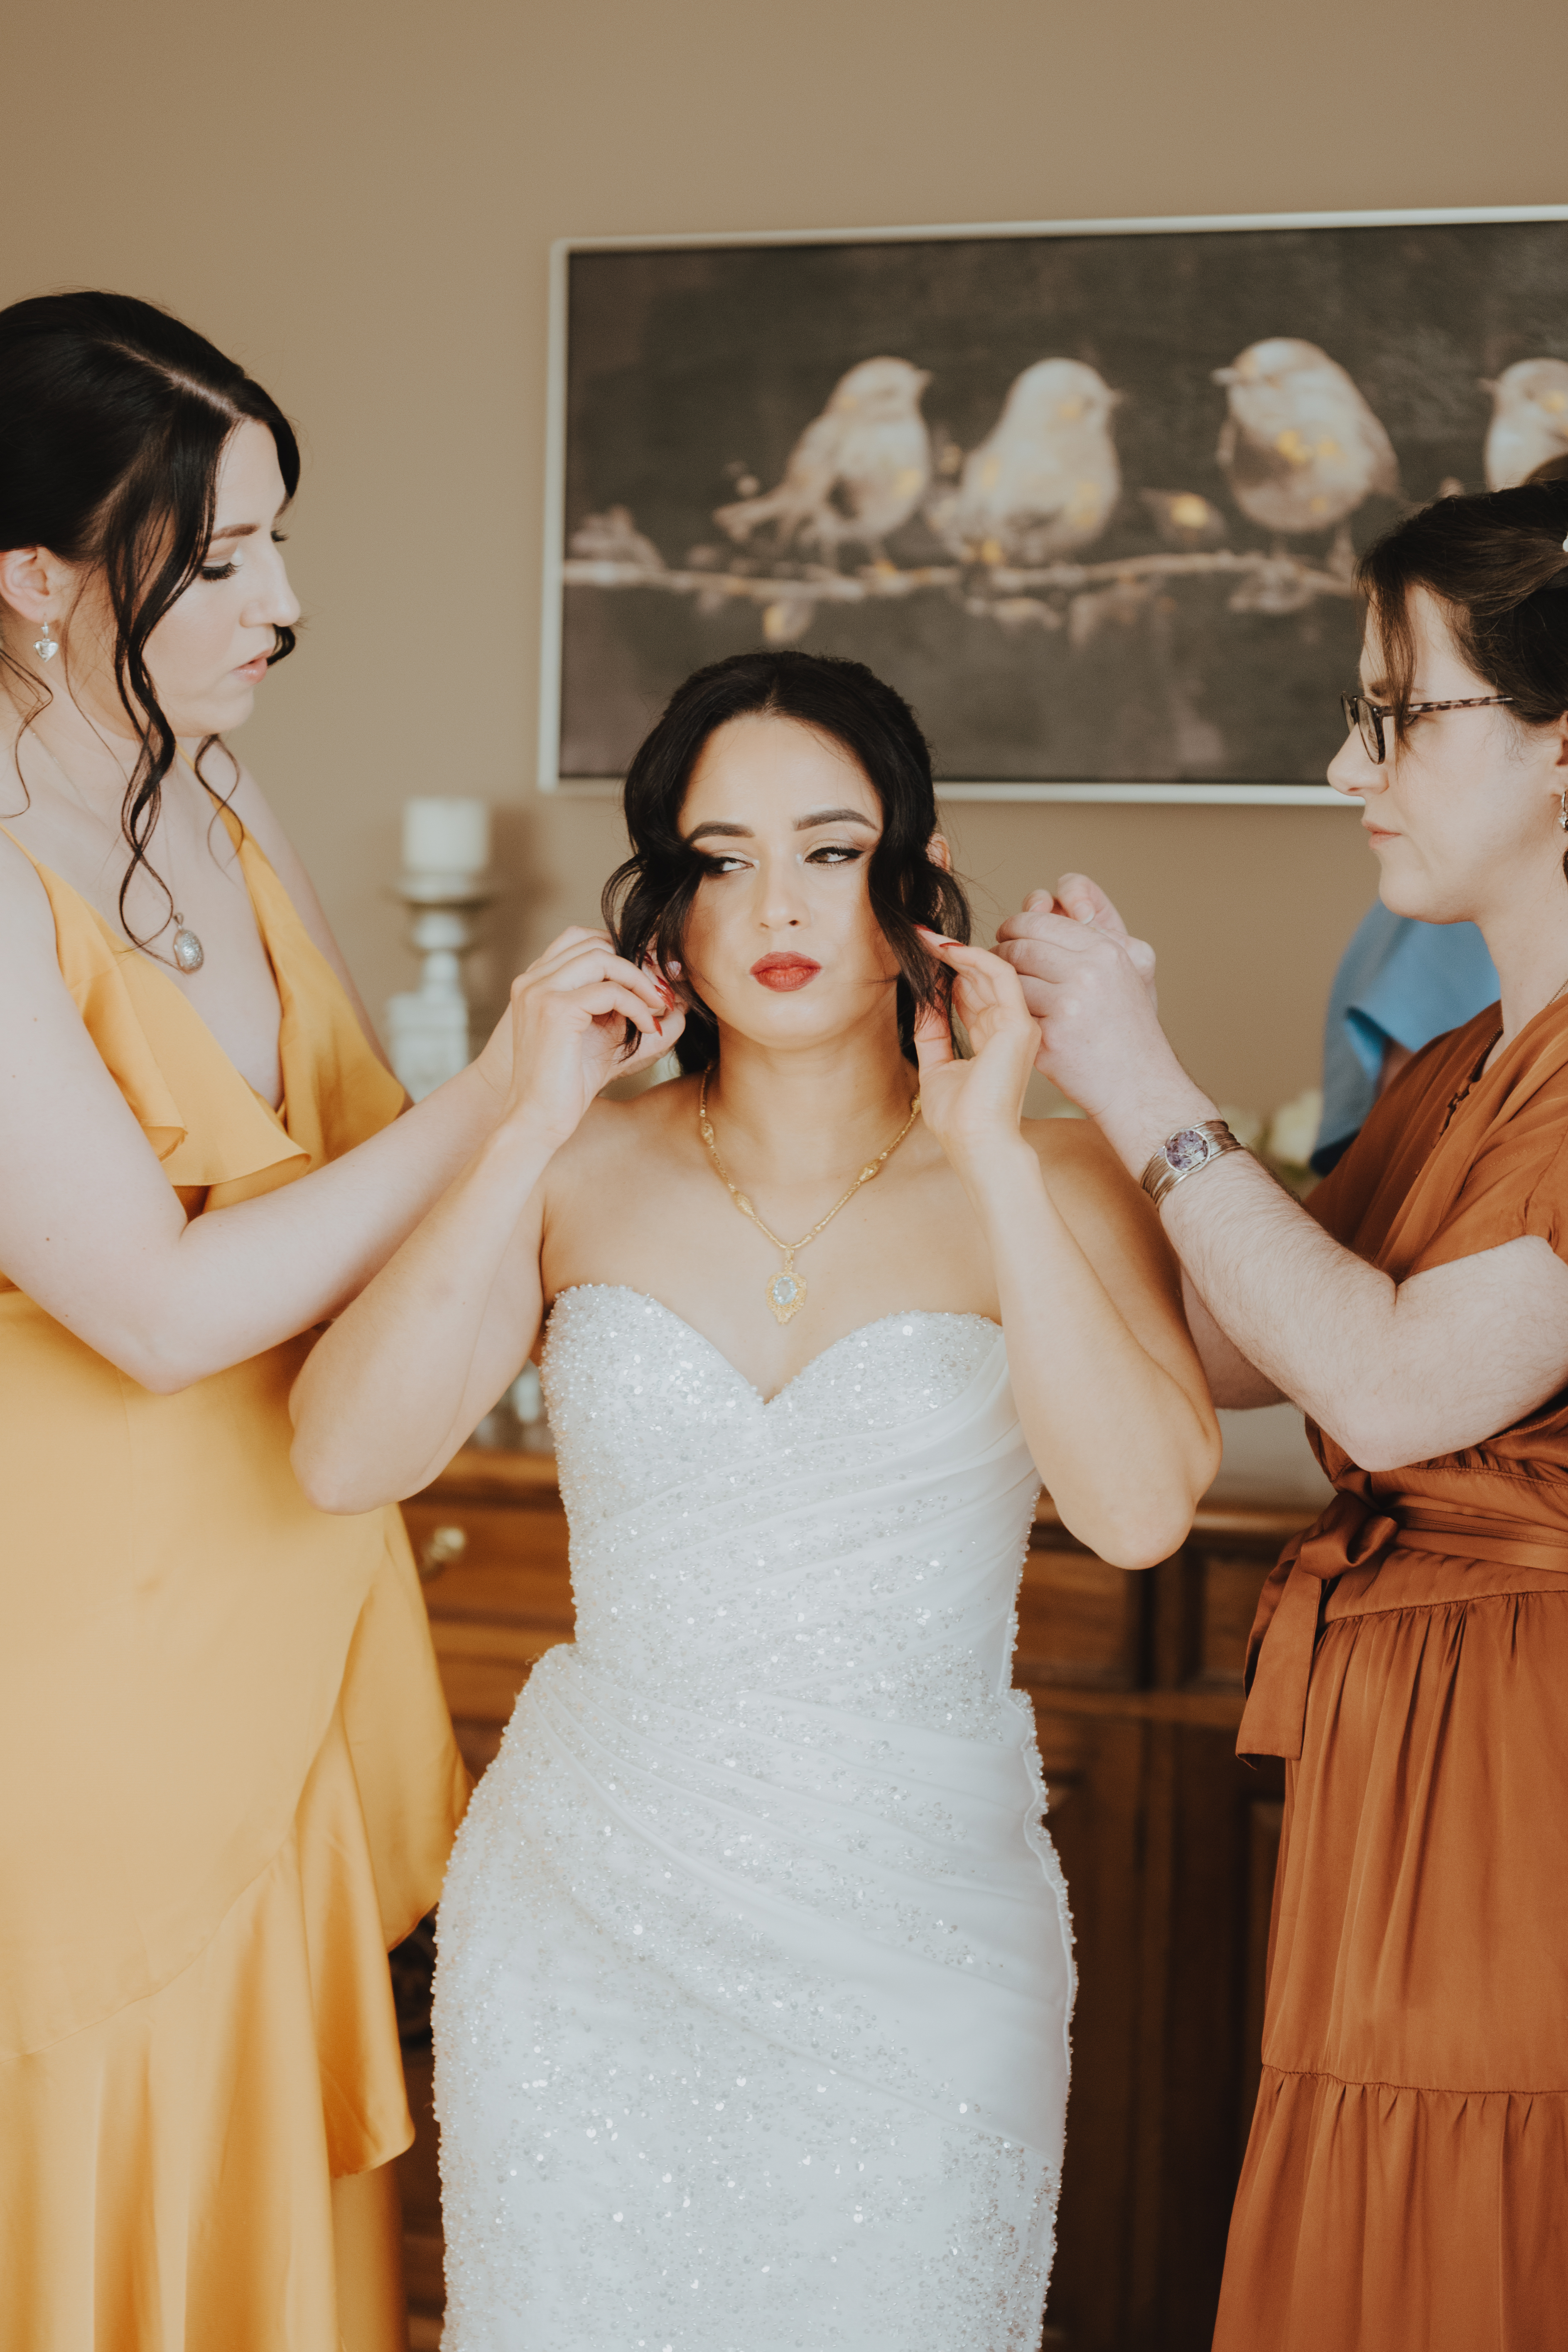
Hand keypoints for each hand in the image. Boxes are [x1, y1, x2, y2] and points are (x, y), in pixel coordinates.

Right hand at [500, 928, 682, 1148]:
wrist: (537, 1120)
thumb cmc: (567, 1084)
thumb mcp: (605, 1036)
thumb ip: (631, 1009)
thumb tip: (676, 993)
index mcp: (537, 982)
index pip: (582, 939)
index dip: (624, 950)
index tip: (654, 977)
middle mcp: (533, 980)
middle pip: (596, 942)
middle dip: (638, 963)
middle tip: (663, 991)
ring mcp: (540, 991)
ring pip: (603, 958)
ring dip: (640, 981)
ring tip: (659, 1007)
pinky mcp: (556, 1010)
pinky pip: (609, 990)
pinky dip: (637, 1005)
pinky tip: (649, 1026)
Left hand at [912, 931, 1038, 1174]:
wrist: (976, 1143)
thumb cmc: (959, 1119)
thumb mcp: (937, 1067)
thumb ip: (933, 1033)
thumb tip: (922, 999)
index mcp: (993, 1040)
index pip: (972, 995)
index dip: (947, 972)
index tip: (921, 954)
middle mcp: (1010, 1029)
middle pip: (979, 980)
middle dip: (949, 955)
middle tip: (919, 935)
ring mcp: (1019, 1024)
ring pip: (991, 972)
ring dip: (957, 951)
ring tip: (926, 938)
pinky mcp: (1020, 1023)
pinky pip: (1000, 976)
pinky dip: (974, 958)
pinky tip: (946, 950)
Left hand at [991, 882, 1192, 1143]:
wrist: (1140, 1087)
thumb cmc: (1128, 1032)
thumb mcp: (1128, 972)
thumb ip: (1089, 938)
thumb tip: (1040, 906)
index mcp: (1106, 950)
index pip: (1040, 919)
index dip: (1015, 926)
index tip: (1007, 936)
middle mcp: (1090, 972)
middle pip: (1019, 945)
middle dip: (1001, 952)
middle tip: (995, 964)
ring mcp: (1069, 1005)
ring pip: (1009, 977)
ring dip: (995, 982)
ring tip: (997, 990)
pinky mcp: (1051, 1037)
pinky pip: (1008, 1013)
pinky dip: (998, 1012)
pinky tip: (997, 1016)